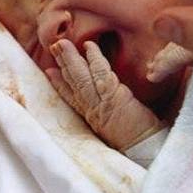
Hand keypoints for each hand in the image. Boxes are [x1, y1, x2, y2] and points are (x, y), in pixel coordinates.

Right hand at [46, 39, 163, 150]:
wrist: (145, 148)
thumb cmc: (134, 139)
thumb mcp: (110, 129)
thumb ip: (101, 113)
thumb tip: (102, 99)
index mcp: (89, 116)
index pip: (69, 96)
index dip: (58, 83)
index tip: (48, 71)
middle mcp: (90, 108)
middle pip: (72, 82)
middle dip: (62, 63)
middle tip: (54, 46)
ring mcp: (100, 102)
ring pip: (80, 76)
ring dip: (71, 58)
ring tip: (62, 44)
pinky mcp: (112, 96)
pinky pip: (100, 72)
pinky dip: (93, 58)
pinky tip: (89, 46)